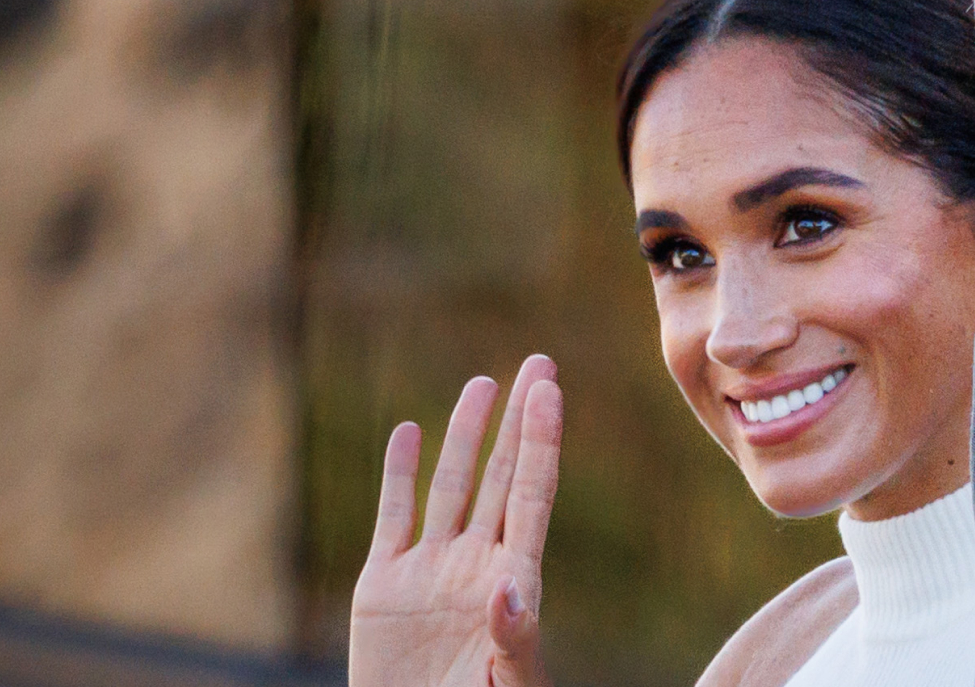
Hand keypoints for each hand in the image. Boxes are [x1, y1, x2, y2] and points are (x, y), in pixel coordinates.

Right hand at [349, 354, 562, 686]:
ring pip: (450, 487)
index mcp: (514, 580)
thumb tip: (506, 586)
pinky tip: (408, 432)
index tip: (549, 392)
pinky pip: (392, 517)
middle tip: (538, 363)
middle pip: (501, 474)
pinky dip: (398, 474)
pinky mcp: (381, 586)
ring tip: (482, 385)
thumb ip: (514, 638)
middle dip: (518, 420)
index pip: (532, 493)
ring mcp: (429, 570)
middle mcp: (475, 563)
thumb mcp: (509, 684)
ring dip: (464, 435)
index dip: (541, 440)